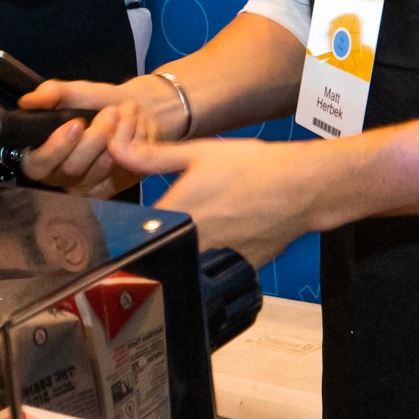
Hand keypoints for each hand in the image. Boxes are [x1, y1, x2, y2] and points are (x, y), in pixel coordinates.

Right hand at [16, 78, 168, 195]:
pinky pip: (114, 178)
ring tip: (122, 117)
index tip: (76, 124)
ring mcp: (82, 187)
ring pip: (96, 173)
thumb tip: (27, 102)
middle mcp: (57, 176)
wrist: (132, 109)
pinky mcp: (106, 190)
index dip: (55, 147)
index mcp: (40, 155)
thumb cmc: (94, 102)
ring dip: (113, 142)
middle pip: (71, 169)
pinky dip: (126, 154)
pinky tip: (130, 136)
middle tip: (111, 113)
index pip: (36, 164)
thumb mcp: (72, 92)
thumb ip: (50, 94)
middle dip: (94, 139)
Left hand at [104, 129, 329, 267]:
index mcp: (176, 212)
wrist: (301, 187)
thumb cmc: (253, 167)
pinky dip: (215, 256)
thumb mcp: (200, 153)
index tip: (140, 217)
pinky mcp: (238, 269)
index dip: (134, 223)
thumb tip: (117, 149)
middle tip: (179, 219)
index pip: (135, 228)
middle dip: (161, 237)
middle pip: (160, 248)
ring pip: (187, 261)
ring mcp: (215, 260)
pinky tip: (229, 235)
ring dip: (186, 248)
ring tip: (208, 226)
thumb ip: (154, 156)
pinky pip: (215, 268)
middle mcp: (192, 242)